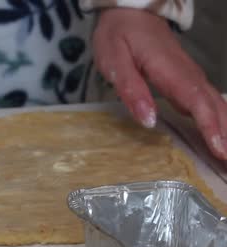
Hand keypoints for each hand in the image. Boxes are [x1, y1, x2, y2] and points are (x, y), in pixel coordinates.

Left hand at [93, 8, 226, 159]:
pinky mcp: (188, 81)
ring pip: (217, 106)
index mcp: (171, 71)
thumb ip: (131, 88)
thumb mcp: (114, 60)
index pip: (197, 102)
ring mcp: (191, 78)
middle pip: (215, 107)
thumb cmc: (119, 35)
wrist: (130, 12)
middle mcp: (188, 75)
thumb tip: (149, 120)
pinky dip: (220, 122)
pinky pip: (209, 104)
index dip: (211, 126)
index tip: (220, 149)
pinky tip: (223, 139)